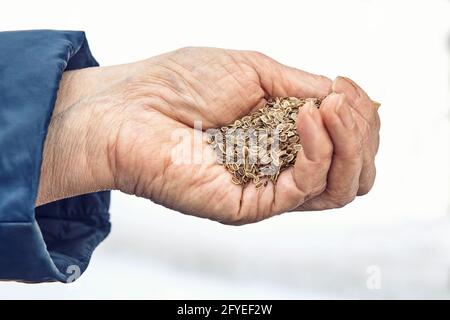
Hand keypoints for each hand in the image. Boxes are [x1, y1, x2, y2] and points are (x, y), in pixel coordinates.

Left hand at [36, 47, 379, 223]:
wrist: (127, 107)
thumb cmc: (179, 84)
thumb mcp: (254, 71)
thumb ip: (300, 88)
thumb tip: (343, 95)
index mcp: (284, 138)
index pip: (346, 144)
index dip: (359, 115)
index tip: (344, 85)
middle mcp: (280, 168)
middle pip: (351, 173)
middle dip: (362, 132)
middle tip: (344, 98)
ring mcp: (266, 190)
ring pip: (337, 189)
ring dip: (349, 142)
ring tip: (331, 106)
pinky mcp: (248, 206)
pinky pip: (301, 191)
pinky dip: (318, 151)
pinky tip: (308, 118)